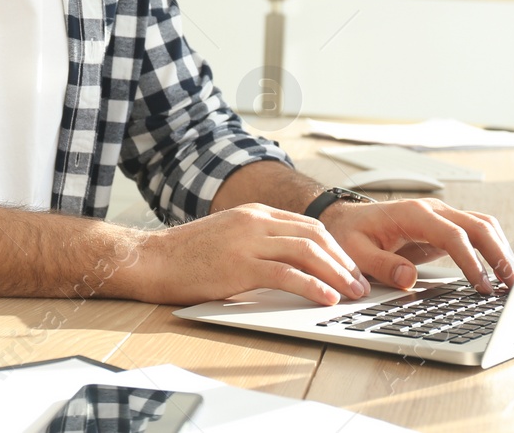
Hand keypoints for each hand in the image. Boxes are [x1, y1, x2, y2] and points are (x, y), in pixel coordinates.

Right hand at [125, 203, 372, 306]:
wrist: (154, 258)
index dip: (336, 248)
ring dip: (336, 274)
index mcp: (255, 214)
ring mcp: (248, 241)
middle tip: (359, 284)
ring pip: (307, 252)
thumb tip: (291, 264)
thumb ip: (258, 242)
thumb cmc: (187, 255)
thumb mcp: (229, 237)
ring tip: (351, 293)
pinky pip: (286, 274)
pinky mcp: (240, 265)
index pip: (309, 226)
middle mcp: (256, 222)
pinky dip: (312, 286)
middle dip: (343, 261)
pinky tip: (326, 298)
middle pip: (315, 236)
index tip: (350, 268)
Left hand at [319, 197, 513, 293]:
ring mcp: (441, 216)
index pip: (453, 234)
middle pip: (477, 225)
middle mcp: (432, 210)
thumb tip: (408, 278)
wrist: (345, 219)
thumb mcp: (355, 252)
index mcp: (412, 214)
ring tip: (512, 281)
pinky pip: (476, 232)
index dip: (471, 261)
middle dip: (498, 253)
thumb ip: (381, 265)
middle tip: (512, 284)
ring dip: (500, 249)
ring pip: (482, 225)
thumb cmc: (350, 234)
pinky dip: (492, 247)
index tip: (482, 286)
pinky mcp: (444, 227)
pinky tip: (499, 270)